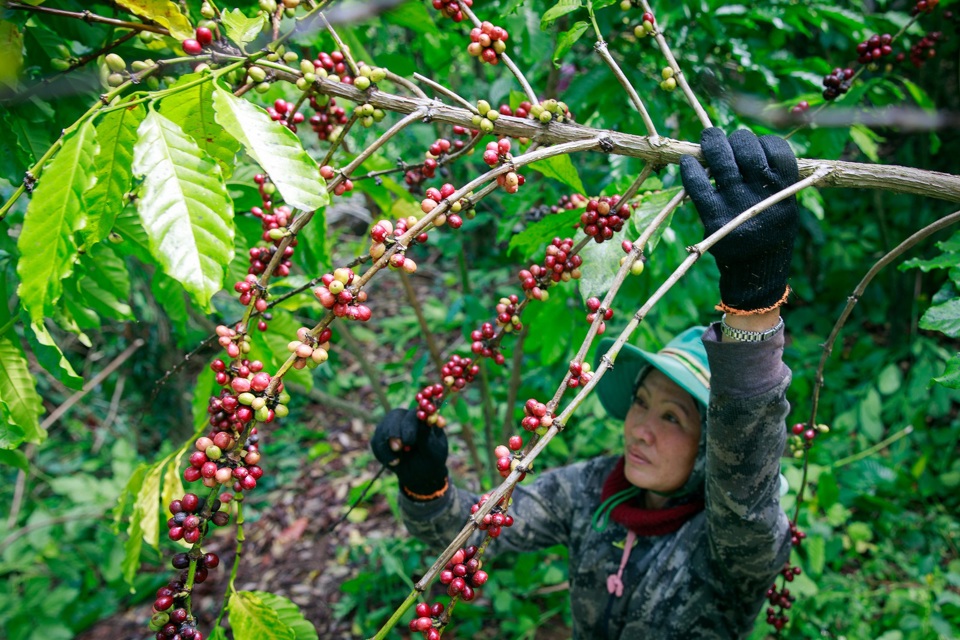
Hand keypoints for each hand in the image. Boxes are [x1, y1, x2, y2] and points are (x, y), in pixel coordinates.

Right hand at [370, 408, 448, 499]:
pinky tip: (393, 463)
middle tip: (397, 448)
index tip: (409, 441)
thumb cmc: (430, 460)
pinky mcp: (380, 438)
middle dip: (394, 433)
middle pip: (394, 416)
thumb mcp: (433, 450)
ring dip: (387, 446)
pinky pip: (375, 442)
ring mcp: (391, 427)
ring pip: (382, 428)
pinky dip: (382, 454)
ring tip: (397, 461)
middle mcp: (405, 418)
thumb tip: (425, 418)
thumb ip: (427, 435)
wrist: (419, 475)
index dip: (409, 425)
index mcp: (421, 418)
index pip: (413, 414)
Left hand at [679, 128, 799, 313]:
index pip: (777, 151)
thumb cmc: (770, 230)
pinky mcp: (713, 218)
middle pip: (747, 150)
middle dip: (735, 139)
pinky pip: (697, 186)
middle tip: (723, 138)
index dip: (763, 141)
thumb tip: (743, 143)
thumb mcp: (784, 205)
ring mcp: (736, 205)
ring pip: (722, 162)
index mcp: (785, 191)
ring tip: (709, 137)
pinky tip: (688, 162)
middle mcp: (762, 195)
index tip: (754, 143)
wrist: (756, 271)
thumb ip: (773, 178)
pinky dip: (690, 170)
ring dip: (713, 143)